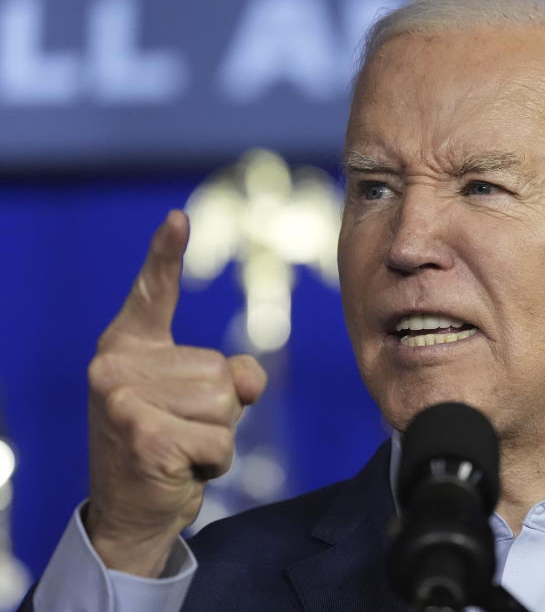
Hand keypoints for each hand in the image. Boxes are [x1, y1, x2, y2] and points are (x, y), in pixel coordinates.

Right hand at [84, 210, 266, 576]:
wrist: (130, 511)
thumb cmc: (166, 446)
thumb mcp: (196, 402)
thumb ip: (227, 376)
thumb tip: (246, 378)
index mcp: (125, 347)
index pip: (151, 293)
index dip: (165, 255)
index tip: (178, 218)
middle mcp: (115, 366)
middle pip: (221, 370)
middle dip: (218, 412)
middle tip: (178, 433)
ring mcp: (124, 401)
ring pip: (226, 405)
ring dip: (216, 437)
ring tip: (179, 449)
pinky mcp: (144, 436)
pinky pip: (220, 441)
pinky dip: (213, 463)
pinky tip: (179, 470)